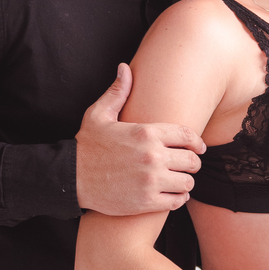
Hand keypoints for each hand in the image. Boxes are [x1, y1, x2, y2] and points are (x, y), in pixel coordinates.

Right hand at [76, 64, 205, 214]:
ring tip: (180, 181)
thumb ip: (117, 92)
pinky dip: (178, 198)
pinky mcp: (146, 201)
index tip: (199, 148)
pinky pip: (176, 201)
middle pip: (191, 160)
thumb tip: (125, 68)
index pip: (187, 135)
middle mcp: (152, 156)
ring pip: (187, 182)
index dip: (197, 142)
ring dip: (186, 181)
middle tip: (188, 166)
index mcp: (145, 133)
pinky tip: (173, 195)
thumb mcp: (98, 115)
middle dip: (193, 162)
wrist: (69, 178)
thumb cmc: (85, 146)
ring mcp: (150, 180)